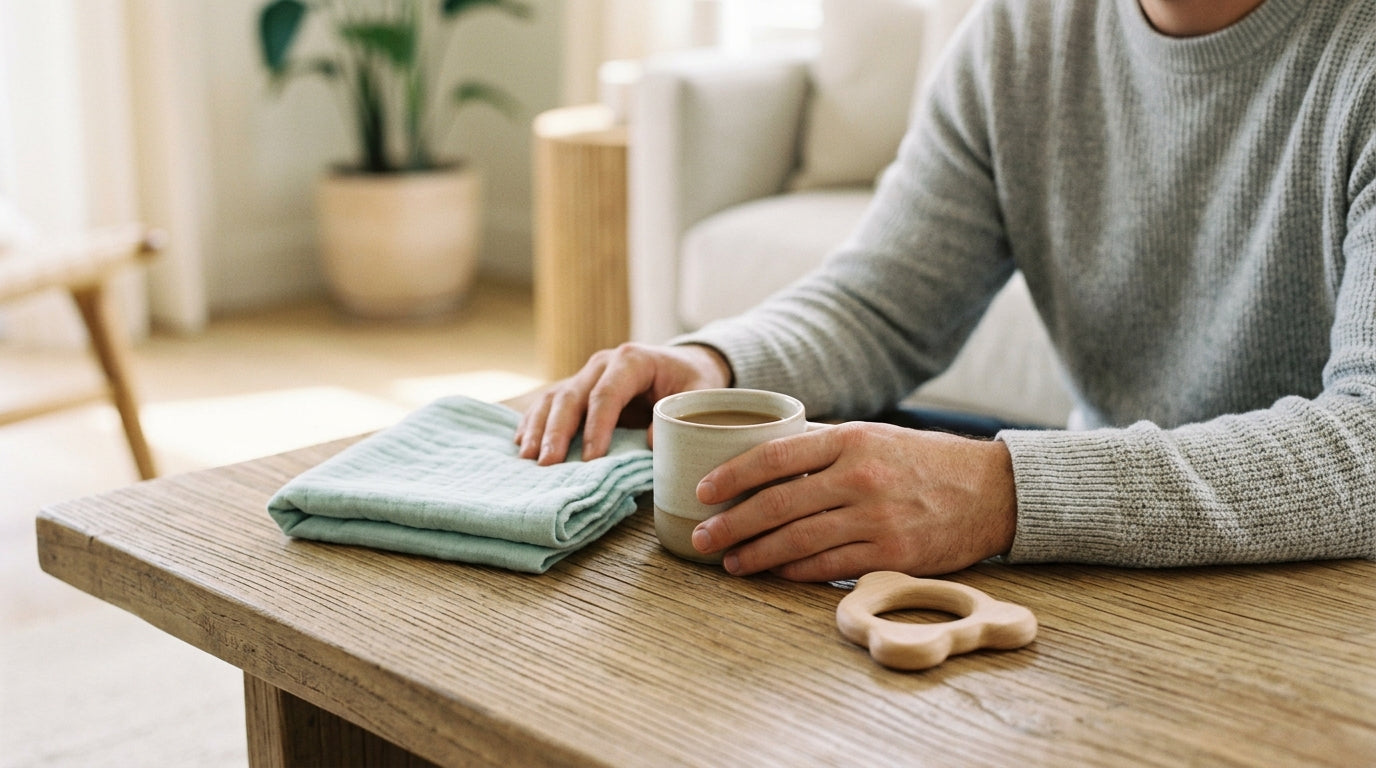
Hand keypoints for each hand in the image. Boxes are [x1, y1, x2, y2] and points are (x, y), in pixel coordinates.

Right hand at [515, 343, 731, 464]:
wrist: (684, 365)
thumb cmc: (692, 381)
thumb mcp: (699, 393)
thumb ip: (679, 415)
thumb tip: (650, 443)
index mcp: (631, 360)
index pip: (606, 394)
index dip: (596, 427)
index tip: (591, 459)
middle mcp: (602, 363)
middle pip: (572, 395)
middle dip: (557, 431)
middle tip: (547, 463)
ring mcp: (586, 374)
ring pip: (554, 398)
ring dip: (538, 428)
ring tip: (527, 457)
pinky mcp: (578, 388)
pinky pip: (549, 403)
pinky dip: (534, 423)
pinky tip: (522, 443)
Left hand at [689, 422, 1017, 580]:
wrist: (992, 492)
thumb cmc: (924, 462)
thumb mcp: (875, 437)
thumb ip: (824, 447)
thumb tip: (763, 458)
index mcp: (851, 439)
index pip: (774, 455)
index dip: (732, 476)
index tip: (703, 491)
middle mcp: (860, 477)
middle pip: (777, 503)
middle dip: (731, 524)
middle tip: (702, 538)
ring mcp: (876, 519)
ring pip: (797, 541)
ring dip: (756, 554)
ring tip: (730, 562)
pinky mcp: (892, 556)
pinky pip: (828, 567)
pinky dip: (794, 572)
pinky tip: (774, 572)